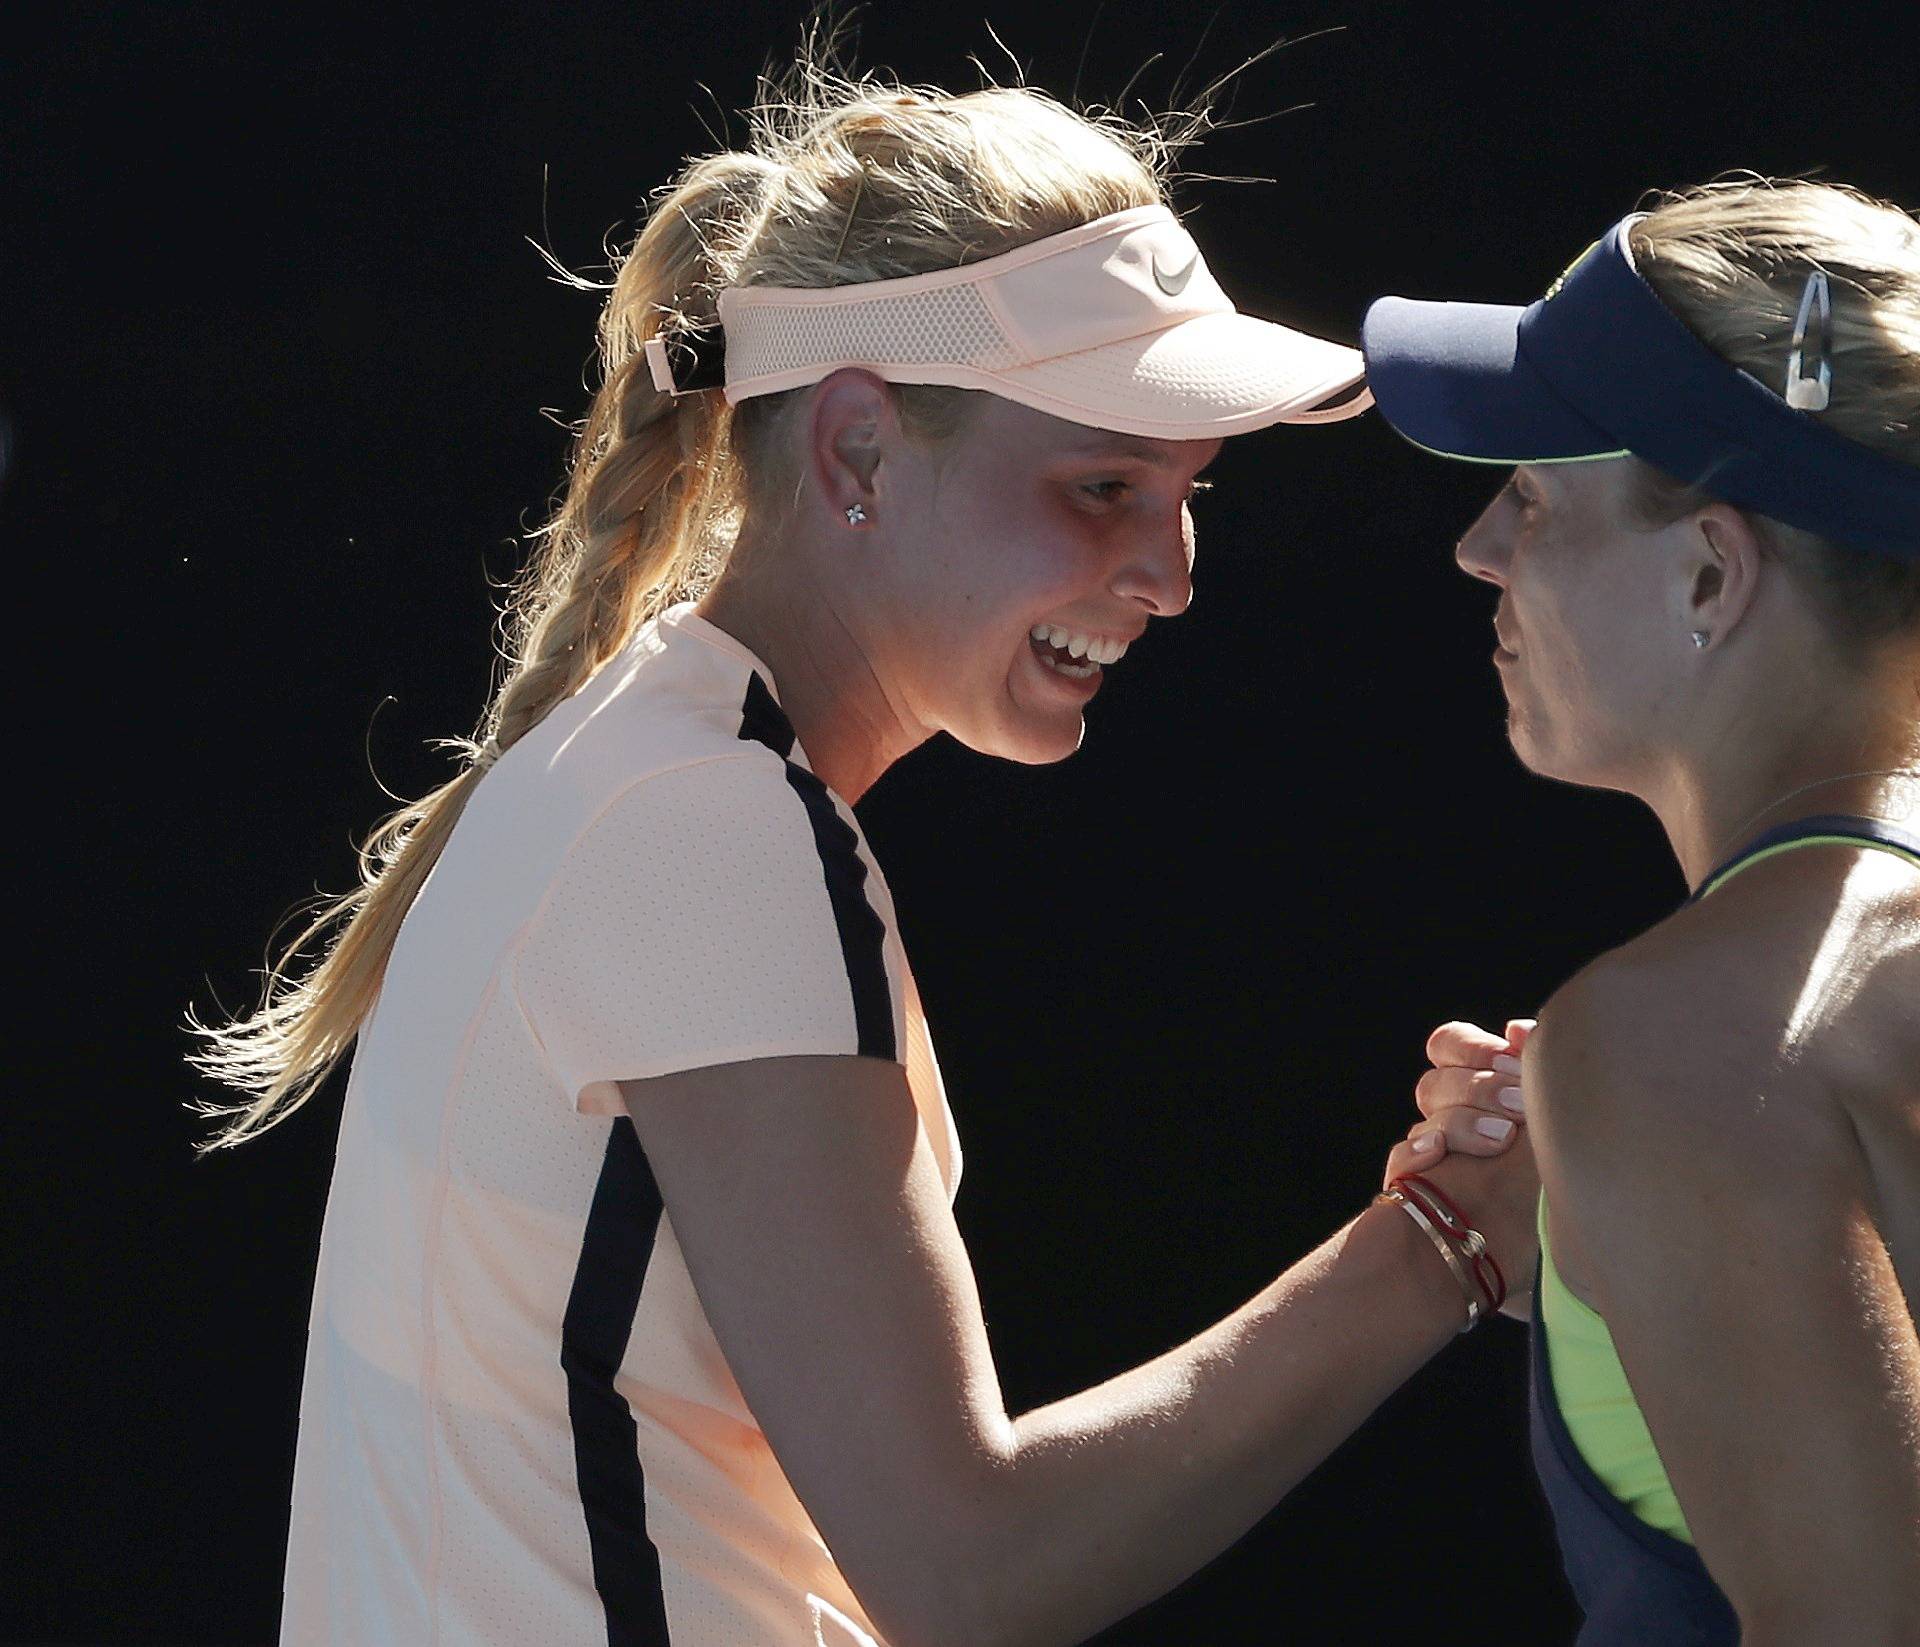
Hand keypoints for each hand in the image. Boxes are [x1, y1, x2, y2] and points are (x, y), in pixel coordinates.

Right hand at [1381, 1019, 1540, 1319]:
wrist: (1535, 1275)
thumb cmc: (1560, 1207)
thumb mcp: (1563, 1136)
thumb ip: (1543, 1079)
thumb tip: (1522, 1028)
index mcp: (1487, 1095)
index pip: (1450, 1045)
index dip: (1473, 1047)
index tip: (1514, 1056)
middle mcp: (1456, 1118)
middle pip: (1438, 1074)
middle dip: (1479, 1083)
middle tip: (1519, 1107)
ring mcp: (1434, 1154)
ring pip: (1425, 1108)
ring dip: (1462, 1117)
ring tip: (1501, 1142)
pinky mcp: (1416, 1190)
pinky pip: (1402, 1157)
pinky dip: (1419, 1152)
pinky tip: (1438, 1155)